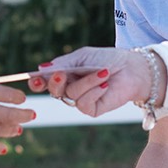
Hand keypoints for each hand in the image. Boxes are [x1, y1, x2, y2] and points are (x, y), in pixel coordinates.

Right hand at [30, 47, 150, 117]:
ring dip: (86, 82)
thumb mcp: (83, 57)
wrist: (132, 69)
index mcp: (65, 75)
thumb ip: (63, 64)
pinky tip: (105, 85)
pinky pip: (83, 103)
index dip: (37, 82)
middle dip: (55, 83)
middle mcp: (70, 89)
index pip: (45, 81)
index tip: (35, 78)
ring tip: (103, 72)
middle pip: (53, 91)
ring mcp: (80, 100)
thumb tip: (40, 69)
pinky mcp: (92, 110)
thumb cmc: (108, 59)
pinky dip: (93, 92)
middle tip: (61, 75)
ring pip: (70, 95)